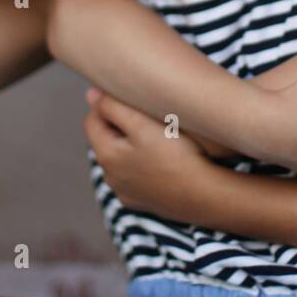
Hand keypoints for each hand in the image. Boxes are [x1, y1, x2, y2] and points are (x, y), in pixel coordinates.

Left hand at [82, 88, 216, 218]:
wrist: (204, 195)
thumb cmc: (176, 155)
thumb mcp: (143, 123)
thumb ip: (113, 107)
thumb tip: (91, 94)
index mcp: (107, 155)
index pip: (92, 121)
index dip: (105, 104)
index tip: (128, 97)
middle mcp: (110, 177)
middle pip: (106, 141)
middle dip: (119, 125)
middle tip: (145, 114)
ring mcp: (126, 193)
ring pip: (120, 159)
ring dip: (130, 145)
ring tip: (156, 135)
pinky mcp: (143, 202)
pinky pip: (135, 177)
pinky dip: (142, 165)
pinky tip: (162, 160)